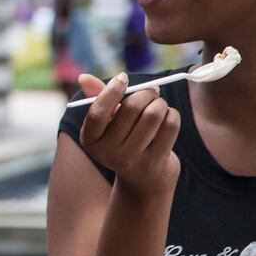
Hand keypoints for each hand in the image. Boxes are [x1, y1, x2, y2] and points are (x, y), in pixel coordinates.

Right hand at [75, 72, 180, 198]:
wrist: (144, 178)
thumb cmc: (123, 139)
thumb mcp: (107, 123)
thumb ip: (98, 99)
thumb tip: (83, 77)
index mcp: (91, 140)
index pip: (97, 112)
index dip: (111, 91)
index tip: (123, 77)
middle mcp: (108, 153)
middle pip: (131, 108)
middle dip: (145, 92)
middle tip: (152, 90)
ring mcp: (132, 160)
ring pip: (153, 115)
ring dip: (160, 103)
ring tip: (159, 104)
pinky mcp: (155, 162)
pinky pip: (170, 126)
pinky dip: (172, 114)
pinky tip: (168, 117)